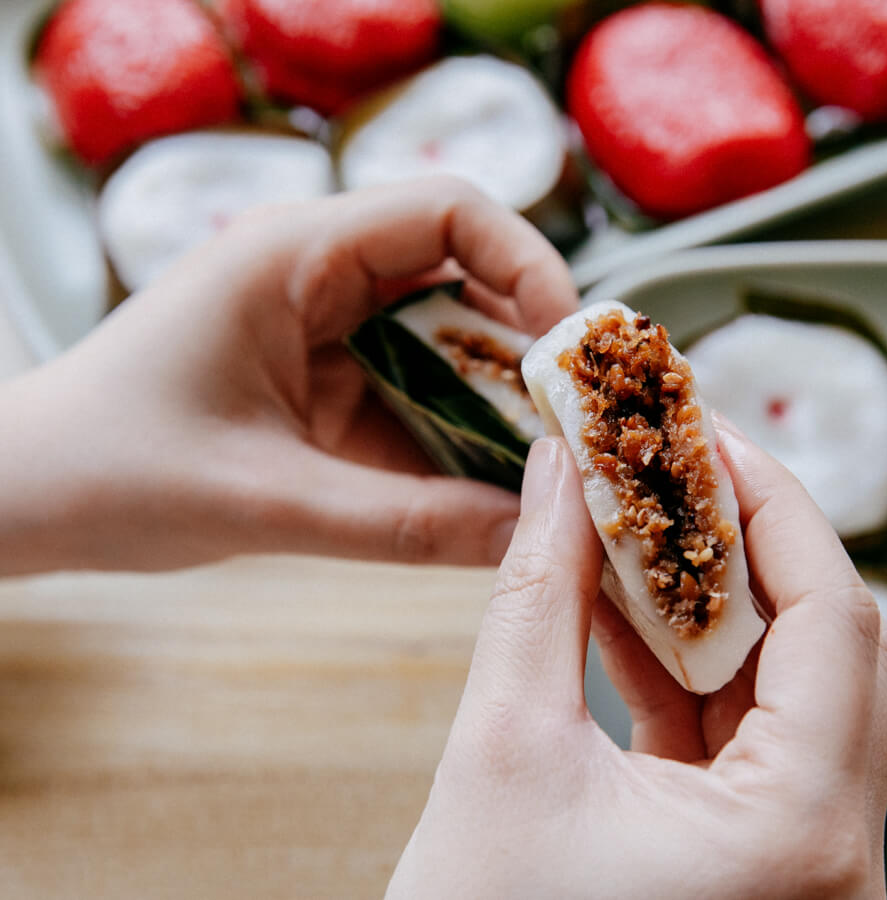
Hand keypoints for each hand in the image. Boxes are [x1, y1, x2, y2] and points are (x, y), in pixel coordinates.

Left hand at [0, 178, 577, 574]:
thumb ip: (405, 524)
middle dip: (530, 352)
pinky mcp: (327, 383)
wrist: (23, 500)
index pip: (452, 213)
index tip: (572, 354)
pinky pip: (418, 397)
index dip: (531, 267)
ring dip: (500, 404)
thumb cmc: (109, 472)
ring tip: (548, 472)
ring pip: (451, 346)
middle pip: (468, 281)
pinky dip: (459, 440)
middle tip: (579, 430)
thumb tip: (527, 539)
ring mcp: (327, 331)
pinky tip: (491, 493)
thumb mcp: (269, 502)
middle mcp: (321, 276)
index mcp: (297, 254)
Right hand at [390, 422, 886, 898]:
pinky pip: (745, 740)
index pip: (832, 615)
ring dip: (714, 601)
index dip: (771, 502)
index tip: (706, 428)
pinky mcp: (758, 865)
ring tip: (640, 519)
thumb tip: (558, 471)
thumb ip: (536, 596)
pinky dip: (692, 668)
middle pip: (829, 645)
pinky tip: (626, 607)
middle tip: (675, 461)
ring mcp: (803, 866)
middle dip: (745, 542)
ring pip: (789, 691)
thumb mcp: (502, 755)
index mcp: (798, 833)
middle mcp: (833, 856)